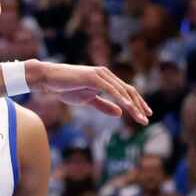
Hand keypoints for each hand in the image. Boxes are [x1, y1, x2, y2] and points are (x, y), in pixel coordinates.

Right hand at [26, 59, 149, 123]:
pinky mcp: (93, 77)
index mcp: (107, 80)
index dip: (137, 103)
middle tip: (146, 120)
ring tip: (140, 117)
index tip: (145, 115)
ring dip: (133, 105)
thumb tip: (120, 113)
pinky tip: (127, 107)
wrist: (49, 80)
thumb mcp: (88, 100)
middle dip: (139, 106)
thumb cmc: (66, 88)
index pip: (127, 92)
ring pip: (122, 91)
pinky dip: (120, 98)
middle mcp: (106, 75)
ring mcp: (100, 74)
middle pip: (129, 91)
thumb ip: (104, 106)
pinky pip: (110, 89)